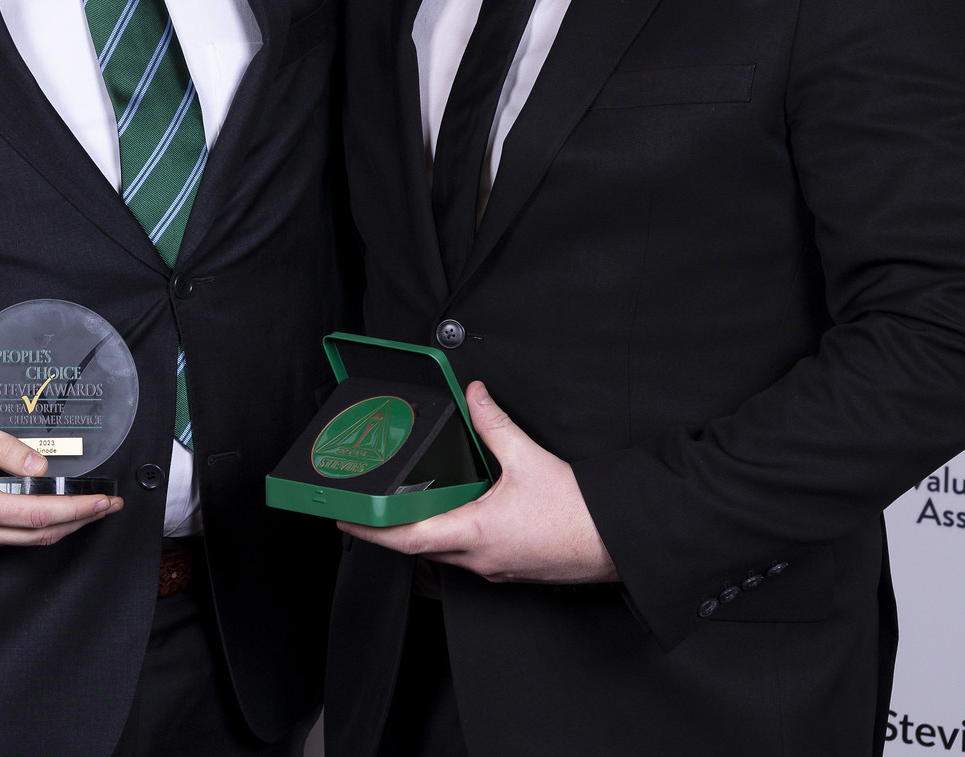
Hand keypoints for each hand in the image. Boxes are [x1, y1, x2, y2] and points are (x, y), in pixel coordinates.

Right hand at [0, 408, 122, 553]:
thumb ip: (7, 448)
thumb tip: (42, 467)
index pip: (37, 514)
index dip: (75, 510)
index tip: (103, 501)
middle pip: (41, 533)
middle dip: (81, 520)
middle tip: (110, 505)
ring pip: (32, 539)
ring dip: (67, 524)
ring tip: (95, 507)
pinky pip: (17, 537)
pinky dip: (45, 526)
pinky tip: (63, 510)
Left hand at [338, 381, 616, 584]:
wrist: (621, 543)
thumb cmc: (580, 514)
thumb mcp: (529, 459)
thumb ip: (495, 424)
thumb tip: (475, 397)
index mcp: (475, 533)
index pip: (405, 538)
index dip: (369, 529)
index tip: (343, 519)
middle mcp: (479, 558)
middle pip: (419, 549)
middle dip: (389, 530)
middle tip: (365, 509)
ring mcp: (495, 567)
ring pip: (443, 554)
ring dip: (422, 533)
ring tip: (403, 508)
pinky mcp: (510, 567)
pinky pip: (468, 556)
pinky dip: (451, 536)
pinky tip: (455, 514)